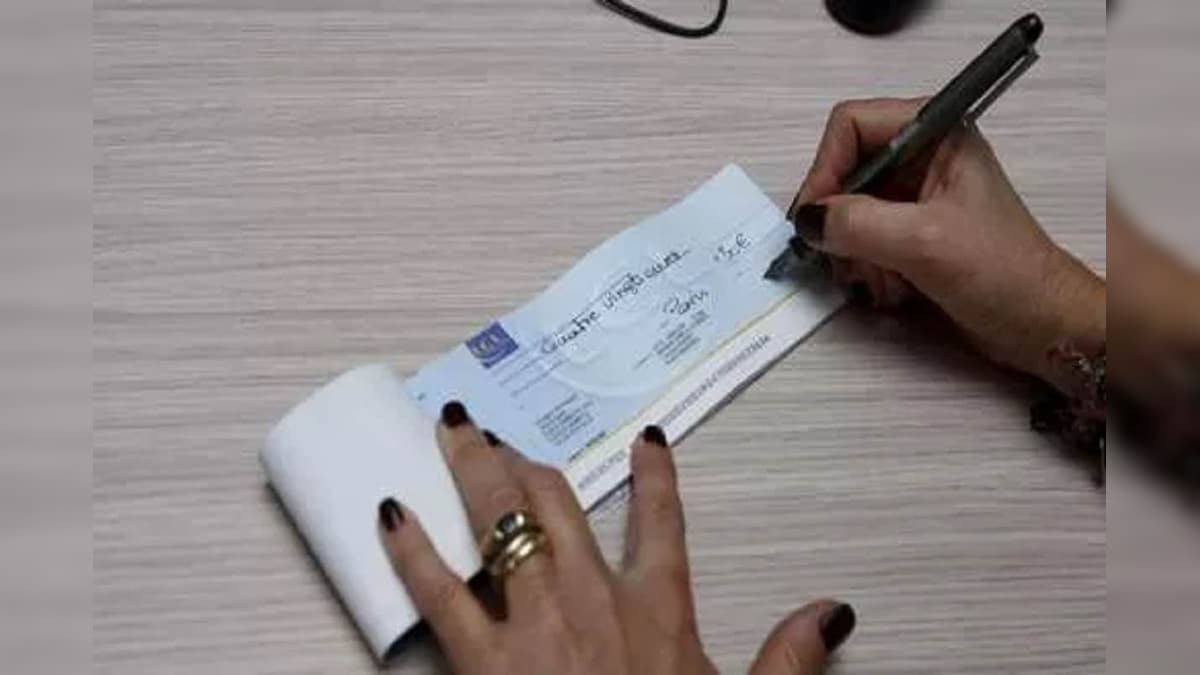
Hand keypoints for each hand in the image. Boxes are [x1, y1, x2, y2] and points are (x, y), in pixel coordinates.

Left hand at [377, 401, 855, 674]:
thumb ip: (788, 658)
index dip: (656, 477)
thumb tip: (832, 612)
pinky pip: (440, 589)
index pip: (662, 523)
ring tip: (456, 431)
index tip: (648, 440)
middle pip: (556, 502)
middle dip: (527, 458)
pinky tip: (390, 513)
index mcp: (658, 609)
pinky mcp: (482, 658)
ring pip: (499, 520)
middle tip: (504, 432)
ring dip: (473, 470)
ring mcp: (534, 620)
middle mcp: (592, 597)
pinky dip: (412, 549)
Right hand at [791, 97, 1104, 389]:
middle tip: (844, 260)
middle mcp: (924, 156)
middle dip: (840, 221)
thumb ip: (857, 224)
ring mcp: (918, 197)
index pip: (852, 125)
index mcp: (936, 133)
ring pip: (850, 211)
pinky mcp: (914, 234)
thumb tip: (806, 222)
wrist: (1042, 324)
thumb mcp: (923, 242)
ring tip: (880, 283)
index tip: (813, 218)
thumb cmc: (999, 272)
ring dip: (854, 253)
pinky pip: (865, 241)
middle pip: (846, 171)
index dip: (826, 168)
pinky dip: (867, 268)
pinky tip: (892, 291)